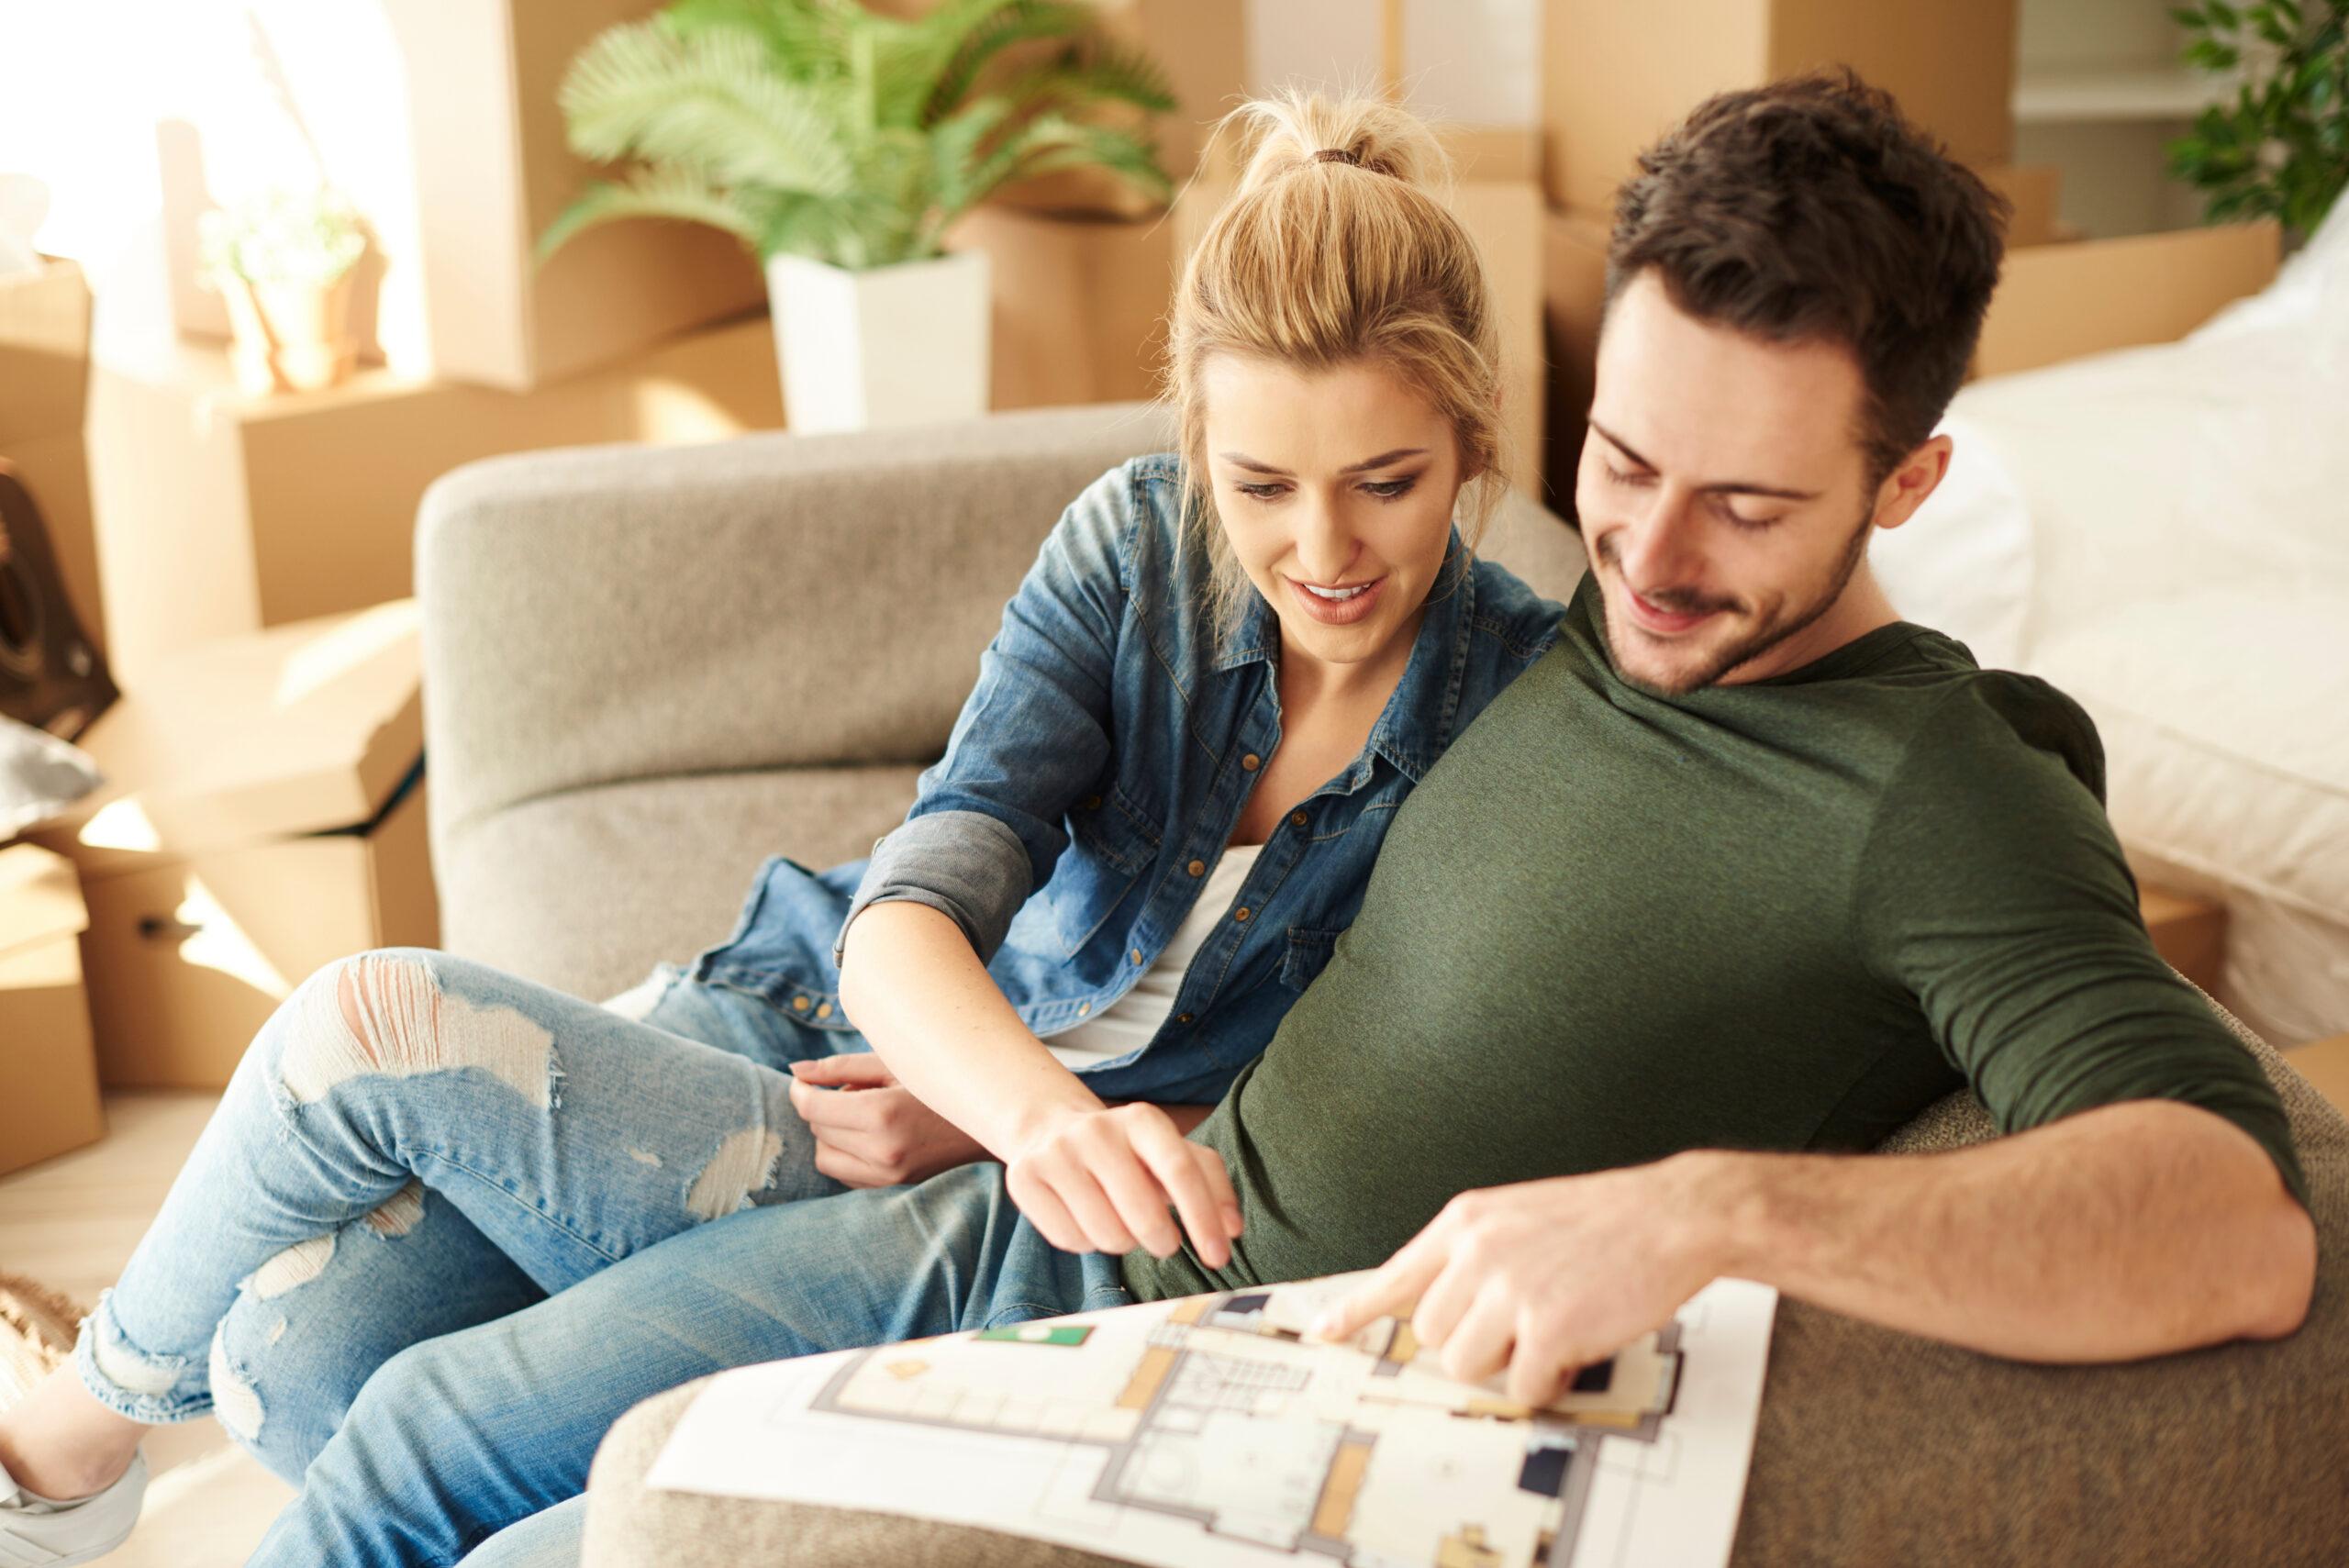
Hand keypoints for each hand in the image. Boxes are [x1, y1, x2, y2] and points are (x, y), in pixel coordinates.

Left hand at [787, 1054, 989, 1187]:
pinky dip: (847, 1155)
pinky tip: (872, 1138)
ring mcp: (889, 1177)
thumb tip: (795, 1072)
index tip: (805, 1081)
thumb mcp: (892, 1066)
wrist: (989, 1124)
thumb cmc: (937, 1085)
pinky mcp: (893, 1190)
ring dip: (832, 1135)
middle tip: (852, 1092)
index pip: (813, 1109)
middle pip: (817, 1131)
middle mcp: (883, 1151)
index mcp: (882, 1114)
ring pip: (825, 1158)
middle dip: (824, 1108)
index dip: (800, 1091)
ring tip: (862, 1117)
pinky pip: (845, 1175)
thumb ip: (839, 1068)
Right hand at [1004, 1102, 1244, 1268]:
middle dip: (1162, 1241)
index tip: (1218, 1256)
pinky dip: (1086, 1243)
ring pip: (1107, 1236)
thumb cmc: (1127, 1153)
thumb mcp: (1171, 1152)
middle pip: (1143, 1214)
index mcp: (1142, 1120)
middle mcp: (1097, 1131)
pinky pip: (1070, 1240)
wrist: (1051, 1131)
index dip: (1203, 1219)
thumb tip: (1231, 1230)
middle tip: (1163, 1242)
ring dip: (1122, 1242)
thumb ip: (1209, 1183)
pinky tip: (1084, 1218)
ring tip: (1118, 1219)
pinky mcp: (1022, 1177)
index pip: (1180, 1171)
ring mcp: (1055, 1153)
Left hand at [1310, 1157, 1725, 1407]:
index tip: (1323, 1332)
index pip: (1395, 1275)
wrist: (1671, 1216)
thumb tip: (1441, 1310)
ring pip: (1465, 1365)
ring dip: (1505, 1366)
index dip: (1355, 1310)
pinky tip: (1573, 1352)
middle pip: (1431, 1336)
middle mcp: (1476, 1251)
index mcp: (1466, 1221)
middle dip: (1471, 1346)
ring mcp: (1509, 1289)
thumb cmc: (1603, 1221)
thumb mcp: (1520, 1216)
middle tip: (1519, 1331)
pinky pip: (1519, 1386)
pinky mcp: (1547, 1326)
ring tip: (1548, 1337)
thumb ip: (1476, 1255)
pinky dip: (1545, 1383)